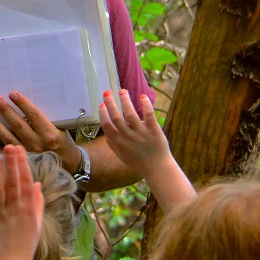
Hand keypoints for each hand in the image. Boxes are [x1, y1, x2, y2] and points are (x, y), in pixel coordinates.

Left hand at [0, 92, 79, 171]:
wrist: (67, 164)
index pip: (34, 115)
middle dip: (6, 111)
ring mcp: (28, 154)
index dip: (23, 104)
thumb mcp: (61, 128)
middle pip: (19, 125)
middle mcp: (37, 144)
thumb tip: (32, 100)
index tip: (12, 94)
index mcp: (49, 134)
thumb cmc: (62, 141)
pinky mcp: (21, 163)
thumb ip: (47, 119)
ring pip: (9, 139)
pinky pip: (5, 156)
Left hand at [0, 144, 43, 259]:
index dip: (22, 165)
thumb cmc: (24, 245)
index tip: (20, 150)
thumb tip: (36, 183)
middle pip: (13, 182)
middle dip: (11, 163)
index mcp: (27, 210)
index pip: (25, 182)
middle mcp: (14, 210)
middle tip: (9, 146)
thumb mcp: (36, 223)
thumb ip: (37, 202)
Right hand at [100, 89, 194, 211]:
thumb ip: (113, 145)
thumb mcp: (122, 156)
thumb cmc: (139, 162)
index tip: (102, 104)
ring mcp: (141, 134)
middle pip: (116, 117)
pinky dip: (145, 105)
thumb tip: (105, 133)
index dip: (103, 114)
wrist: (157, 169)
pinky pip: (149, 116)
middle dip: (110, 103)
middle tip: (107, 92)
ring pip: (131, 114)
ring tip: (123, 91)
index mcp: (119, 143)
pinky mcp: (154, 131)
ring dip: (125, 101)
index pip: (107, 126)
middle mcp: (128, 137)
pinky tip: (142, 97)